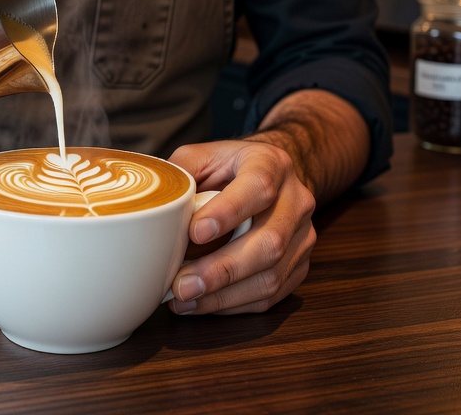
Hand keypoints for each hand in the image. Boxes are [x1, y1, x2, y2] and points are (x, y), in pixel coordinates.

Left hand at [165, 138, 316, 314]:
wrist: (270, 176)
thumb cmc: (229, 168)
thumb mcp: (202, 156)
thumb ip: (181, 174)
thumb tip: (157, 208)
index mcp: (271, 164)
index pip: (258, 186)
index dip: (229, 211)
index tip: (195, 232)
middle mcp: (295, 201)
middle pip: (270, 241)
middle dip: (223, 268)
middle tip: (183, 284)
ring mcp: (302, 236)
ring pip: (272, 275)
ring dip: (225, 294)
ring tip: (185, 299)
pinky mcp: (299, 266)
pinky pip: (271, 295)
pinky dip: (233, 305)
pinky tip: (202, 304)